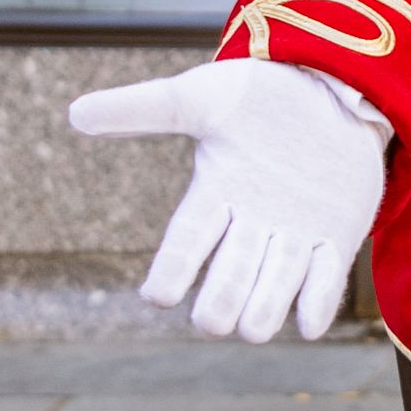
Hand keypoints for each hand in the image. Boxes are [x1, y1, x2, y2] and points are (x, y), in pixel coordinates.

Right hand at [67, 56, 389, 346]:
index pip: (184, 244)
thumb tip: (75, 113)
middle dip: (219, 304)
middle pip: (227, 282)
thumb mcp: (201, 96)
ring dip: (262, 313)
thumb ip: (142, 109)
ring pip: (271, 295)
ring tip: (254, 326)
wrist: (330, 84)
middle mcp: (249, 225)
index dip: (171, 272)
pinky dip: (315, 307)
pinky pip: (324, 286)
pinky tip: (308, 322)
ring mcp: (292, 235)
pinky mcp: (335, 238)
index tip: (158, 296)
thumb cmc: (260, 95)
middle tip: (214, 319)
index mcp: (213, 194)